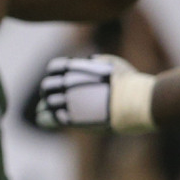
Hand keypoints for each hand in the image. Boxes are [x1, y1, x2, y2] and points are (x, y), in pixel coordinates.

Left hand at [36, 53, 155, 131]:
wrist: (134, 103)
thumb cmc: (129, 82)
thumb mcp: (113, 63)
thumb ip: (98, 60)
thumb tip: (91, 60)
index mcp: (75, 69)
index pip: (54, 68)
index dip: (54, 74)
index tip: (58, 79)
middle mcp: (66, 84)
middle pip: (47, 87)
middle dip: (48, 91)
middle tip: (50, 97)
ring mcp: (67, 102)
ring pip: (46, 104)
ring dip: (45, 107)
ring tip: (45, 111)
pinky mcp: (71, 119)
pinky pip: (49, 118)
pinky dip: (45, 118)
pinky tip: (45, 120)